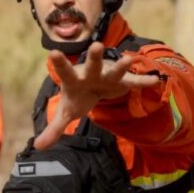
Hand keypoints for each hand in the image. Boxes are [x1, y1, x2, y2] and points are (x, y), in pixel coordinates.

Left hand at [34, 42, 159, 149]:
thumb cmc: (78, 96)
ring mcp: (108, 76)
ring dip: (121, 66)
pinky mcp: (123, 81)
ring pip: (114, 71)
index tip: (53, 53)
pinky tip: (155, 81)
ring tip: (128, 59)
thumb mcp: (66, 113)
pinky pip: (134, 82)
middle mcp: (91, 74)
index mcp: (74, 81)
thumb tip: (37, 147)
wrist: (95, 85)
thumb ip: (53, 129)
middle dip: (94, 58)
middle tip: (96, 45)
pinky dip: (144, 81)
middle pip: (92, 66)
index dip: (60, 64)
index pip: (65, 72)